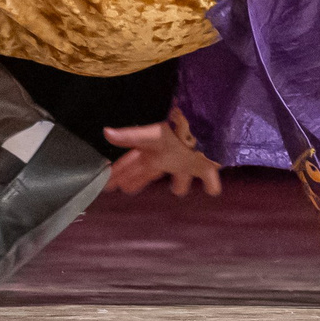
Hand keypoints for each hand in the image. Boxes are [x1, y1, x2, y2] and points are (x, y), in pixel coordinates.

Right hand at [102, 110, 222, 197]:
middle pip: (150, 172)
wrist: (206, 129)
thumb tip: (105, 132)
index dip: (120, 174)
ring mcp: (187, 163)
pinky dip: (211, 184)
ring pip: (180, 177)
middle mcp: (169, 158)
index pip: (132, 165)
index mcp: (154, 153)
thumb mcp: (150, 136)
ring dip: (179, 184)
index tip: (107, 184)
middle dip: (138, 179)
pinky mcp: (206, 167)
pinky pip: (210, 179)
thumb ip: (129, 136)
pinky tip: (213, 191)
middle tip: (125, 189)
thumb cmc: (177, 132)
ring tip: (177, 191)